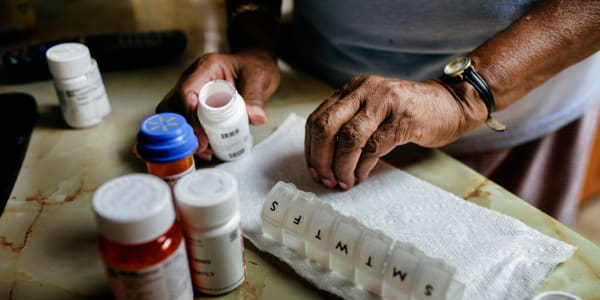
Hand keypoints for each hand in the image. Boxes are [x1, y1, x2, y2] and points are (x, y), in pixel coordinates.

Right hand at [156, 49, 279, 159]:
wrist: (256, 66)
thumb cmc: (255, 68)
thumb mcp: (260, 79)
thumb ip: (256, 98)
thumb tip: (256, 118)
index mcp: (207, 67)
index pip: (187, 91)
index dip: (190, 116)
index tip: (202, 137)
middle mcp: (193, 77)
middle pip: (173, 104)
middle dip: (184, 129)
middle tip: (202, 148)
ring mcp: (192, 90)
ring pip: (174, 114)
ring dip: (185, 134)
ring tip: (204, 150)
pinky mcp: (194, 102)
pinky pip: (184, 119)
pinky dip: (191, 135)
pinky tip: (205, 147)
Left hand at [304, 74, 486, 188]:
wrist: (451, 104)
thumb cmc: (408, 112)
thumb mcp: (372, 109)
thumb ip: (349, 124)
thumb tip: (323, 161)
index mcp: (352, 89)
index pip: (318, 119)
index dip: (312, 149)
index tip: (315, 170)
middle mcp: (364, 91)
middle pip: (326, 126)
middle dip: (320, 159)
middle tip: (326, 179)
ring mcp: (384, 103)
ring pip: (349, 139)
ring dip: (342, 167)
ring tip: (344, 182)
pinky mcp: (403, 119)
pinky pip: (373, 147)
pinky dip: (362, 167)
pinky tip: (361, 176)